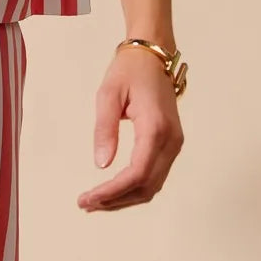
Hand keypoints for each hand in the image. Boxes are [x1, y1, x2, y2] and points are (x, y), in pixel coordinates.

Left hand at [77, 46, 184, 211]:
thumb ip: (104, 130)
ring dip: (125, 198)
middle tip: (86, 204)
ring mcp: (174, 143)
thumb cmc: (129, 71)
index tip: (88, 199)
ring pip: (153, 185)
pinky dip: (135, 187)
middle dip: (116, 200)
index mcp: (155, 128)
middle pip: (146, 186)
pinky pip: (155, 175)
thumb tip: (101, 164)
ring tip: (96, 202)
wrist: (153, 55)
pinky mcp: (171, 143)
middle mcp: (170, 140)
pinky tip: (115, 189)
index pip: (136, 173)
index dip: (112, 191)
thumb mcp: (108, 94)